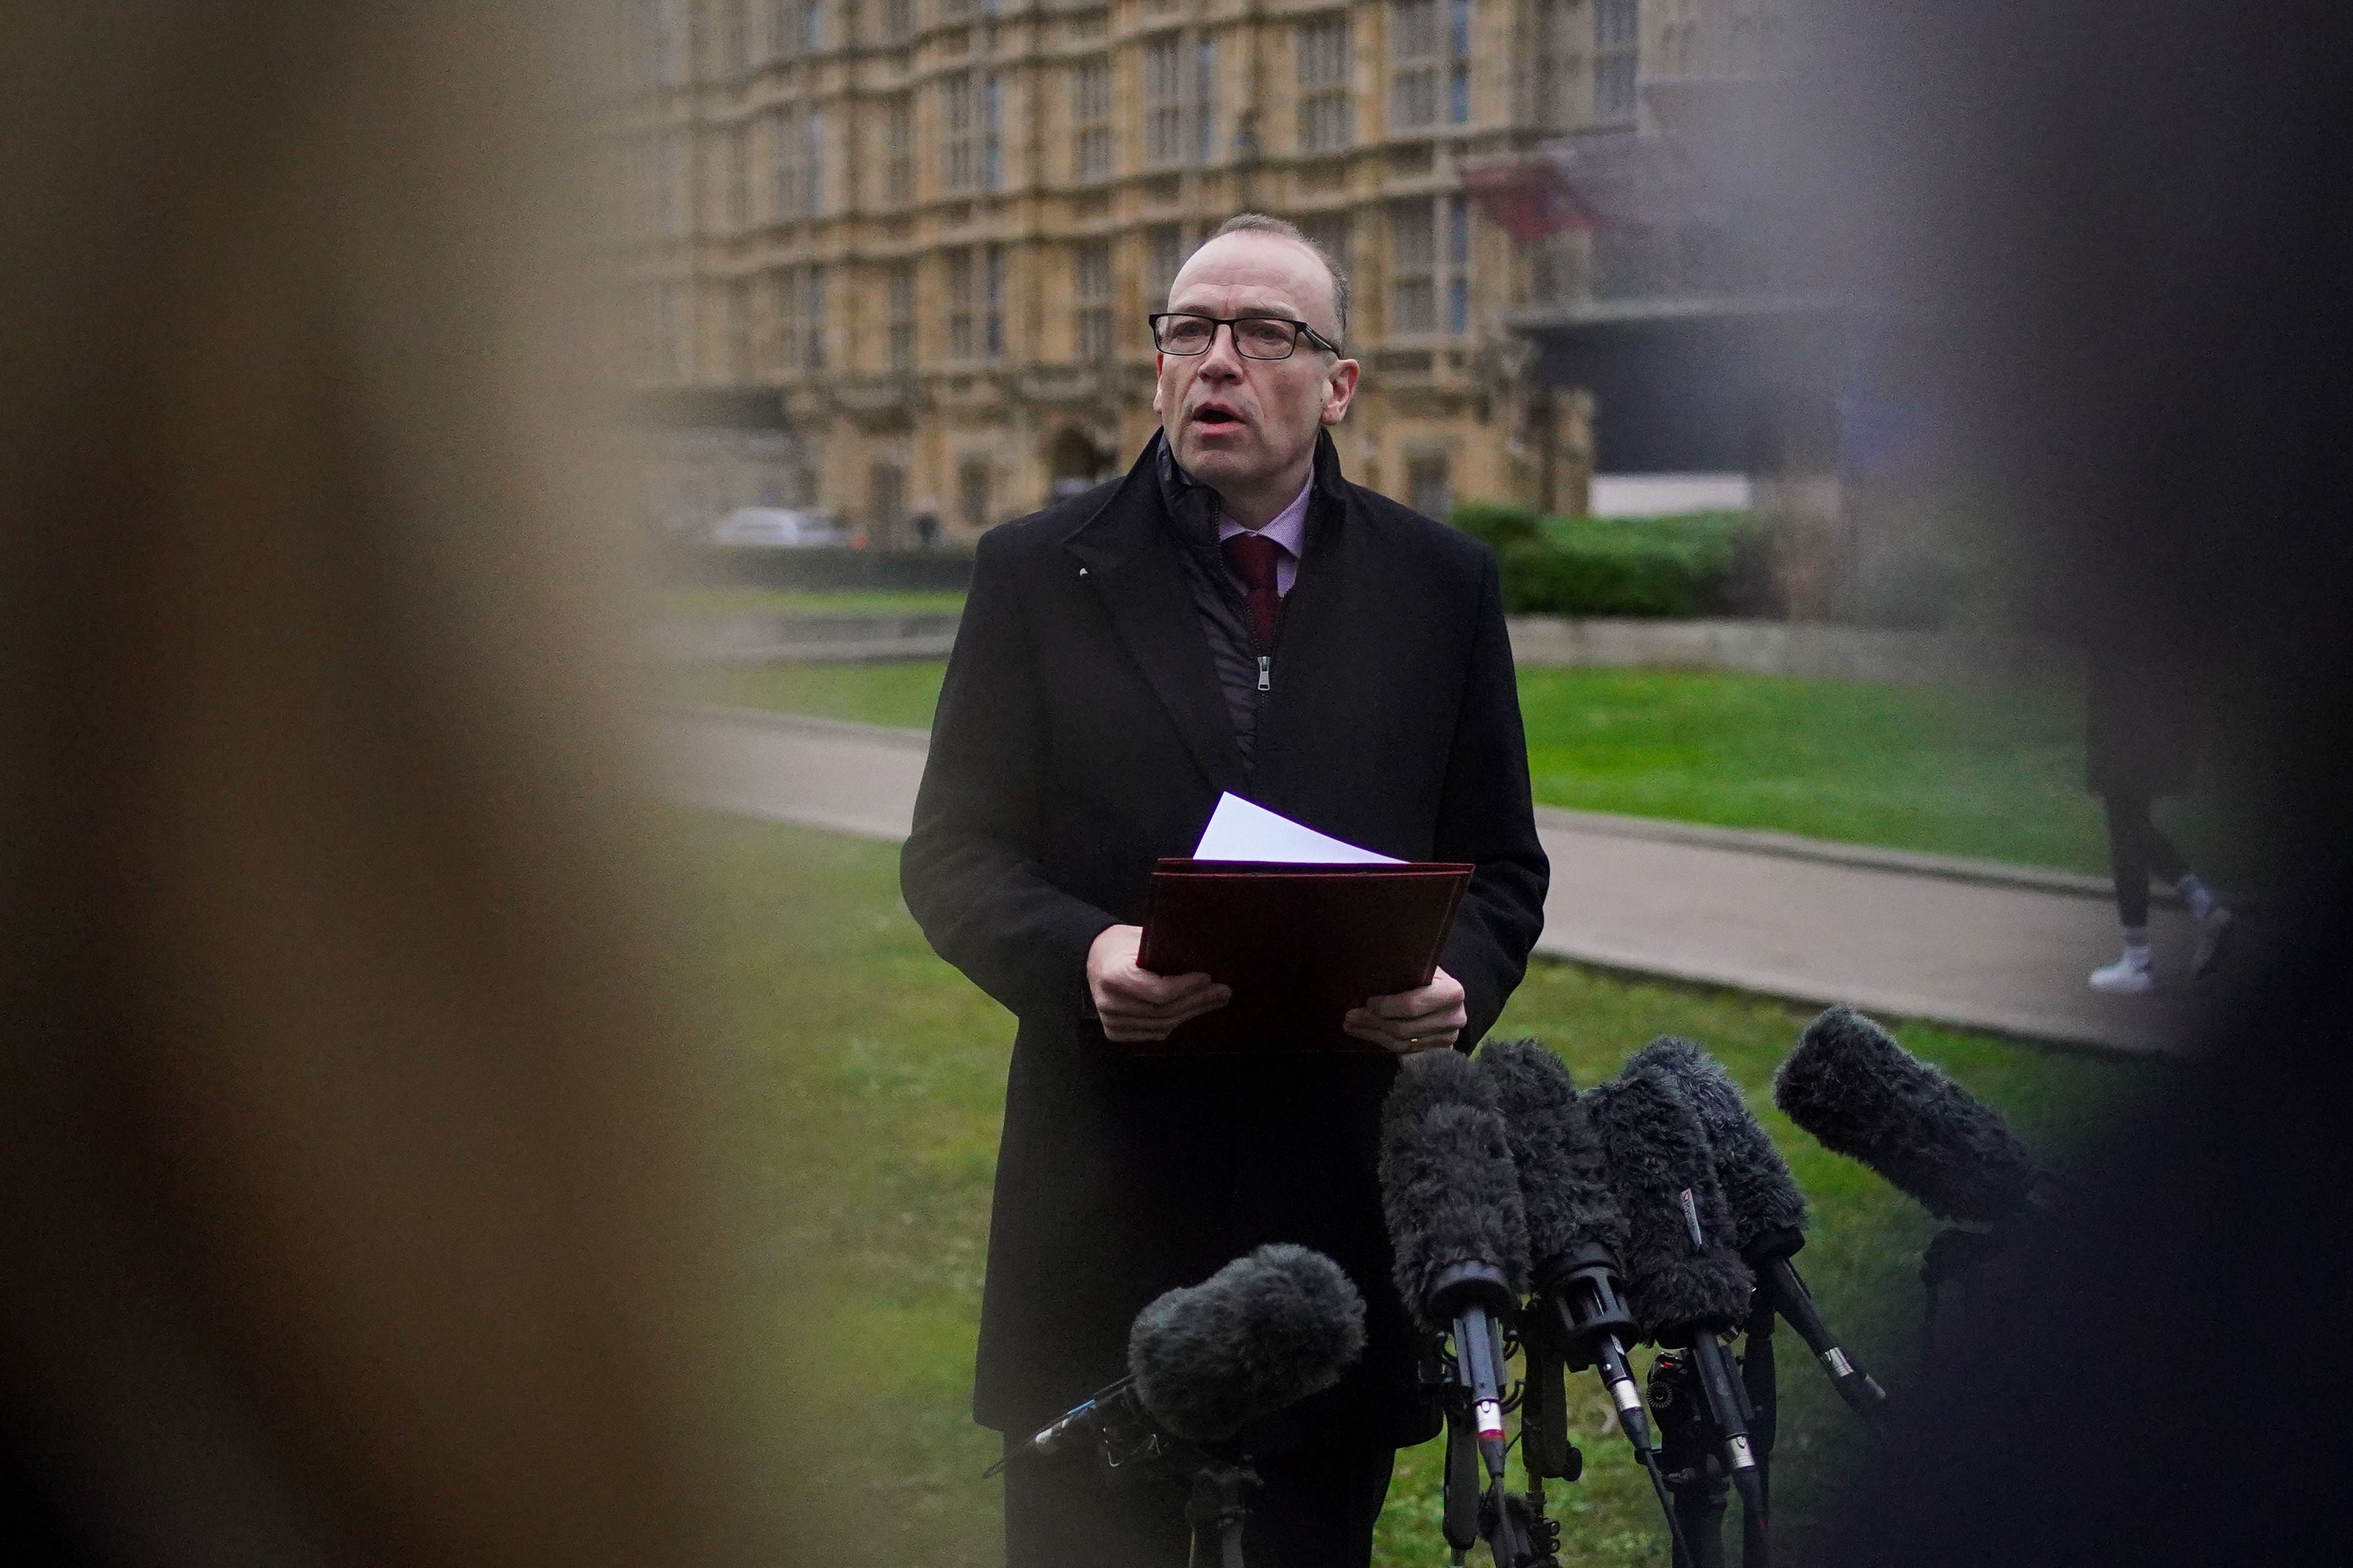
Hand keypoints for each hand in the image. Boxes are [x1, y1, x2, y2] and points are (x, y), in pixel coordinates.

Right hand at [1086, 925, 1231, 1043]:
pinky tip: (1192, 1010)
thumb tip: (1205, 955)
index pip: (1159, 991)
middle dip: (1198, 1001)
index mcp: (1113, 976)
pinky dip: (1176, 1022)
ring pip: (1163, 1024)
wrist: (1093, 960)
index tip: (1208, 977)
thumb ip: (1165, 950)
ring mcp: (1112, 1022)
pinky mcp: (1115, 1032)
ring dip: (1192, 1013)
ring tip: (1215, 1000)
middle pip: (1165, 1010)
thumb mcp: (1139, 937)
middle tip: (1223, 992)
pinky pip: (1155, 1032)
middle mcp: (1110, 1003)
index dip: (1187, 987)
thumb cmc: (1120, 944)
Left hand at [1345, 967, 1467, 1054]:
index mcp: (1451, 992)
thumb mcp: (1421, 968)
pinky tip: (1367, 1033)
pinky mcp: (1438, 1050)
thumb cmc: (1429, 977)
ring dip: (1372, 1034)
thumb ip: (1403, 972)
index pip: (1411, 1006)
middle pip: (1404, 1027)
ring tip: (1351, 1025)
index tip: (1367, 1002)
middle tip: (1349, 1016)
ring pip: (1401, 1042)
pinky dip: (1382, 1042)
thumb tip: (1367, 974)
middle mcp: (1454, 1017)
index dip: (1386, 1006)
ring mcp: (1447, 1037)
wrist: (1449, 998)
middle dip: (1372, 1022)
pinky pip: (1404, 1050)